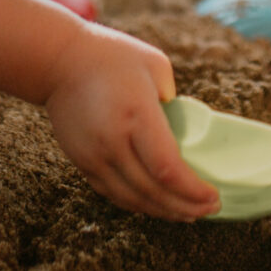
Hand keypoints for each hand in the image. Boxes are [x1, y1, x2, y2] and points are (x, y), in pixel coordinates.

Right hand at [43, 23, 219, 219]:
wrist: (58, 60)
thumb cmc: (111, 56)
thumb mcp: (154, 64)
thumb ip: (173, 99)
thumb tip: (182, 129)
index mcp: (137, 115)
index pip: (168, 169)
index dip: (193, 191)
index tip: (213, 195)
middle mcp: (113, 142)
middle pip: (153, 191)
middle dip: (185, 207)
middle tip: (209, 209)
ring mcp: (94, 155)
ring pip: (132, 199)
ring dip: (162, 211)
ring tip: (187, 213)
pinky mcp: (81, 161)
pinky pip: (112, 193)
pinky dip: (137, 204)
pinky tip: (155, 204)